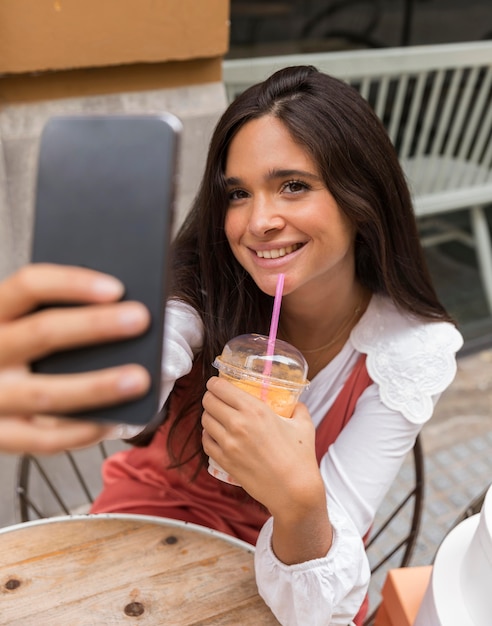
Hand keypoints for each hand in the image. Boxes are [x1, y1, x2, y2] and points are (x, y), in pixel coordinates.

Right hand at [0, 264, 150, 453]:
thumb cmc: (25, 353)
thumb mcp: (28, 325)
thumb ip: (62, 315)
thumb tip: (121, 310)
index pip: (28, 286)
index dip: (72, 284)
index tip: (116, 288)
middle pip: (40, 333)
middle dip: (94, 326)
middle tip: (140, 319)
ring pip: (45, 392)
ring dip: (97, 386)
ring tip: (139, 378)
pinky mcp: (0, 435)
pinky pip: (44, 439)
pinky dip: (83, 431)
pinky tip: (116, 420)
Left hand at [202, 375, 332, 564]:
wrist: (294, 492)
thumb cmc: (300, 457)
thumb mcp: (303, 425)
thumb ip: (298, 408)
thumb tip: (296, 403)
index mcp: (255, 410)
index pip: (221, 388)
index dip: (215, 383)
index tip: (216, 383)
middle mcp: (238, 424)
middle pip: (209, 402)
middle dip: (210, 397)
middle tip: (216, 399)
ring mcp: (228, 444)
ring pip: (205, 420)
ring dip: (209, 416)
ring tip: (217, 417)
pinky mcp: (224, 461)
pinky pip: (206, 442)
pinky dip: (208, 436)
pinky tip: (216, 435)